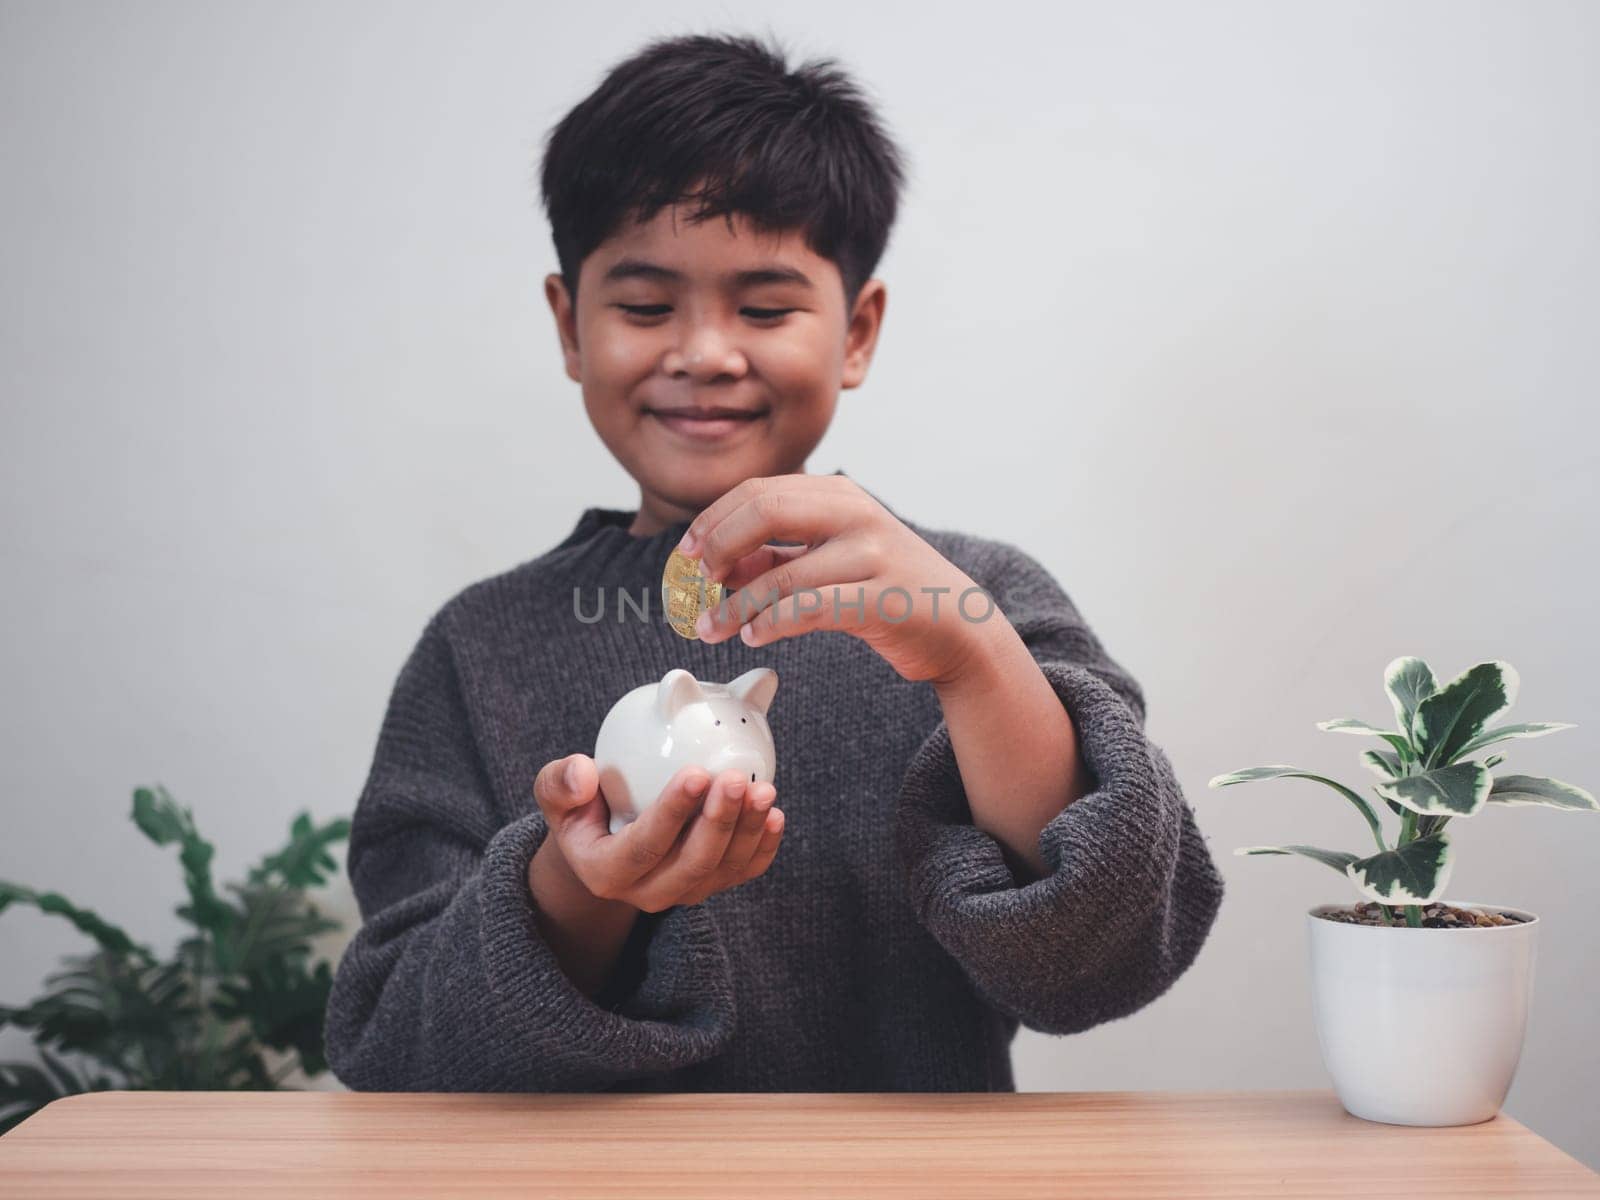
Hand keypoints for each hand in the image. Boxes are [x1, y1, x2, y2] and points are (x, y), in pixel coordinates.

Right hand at [532, 754, 783, 911]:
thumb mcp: (556, 795)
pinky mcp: (710, 886)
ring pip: (722, 869)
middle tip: (735, 779)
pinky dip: (763, 847)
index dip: (672, 813)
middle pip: (691, 863)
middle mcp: (646, 892)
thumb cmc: (582, 809)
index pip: (643, 846)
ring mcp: (683, 892)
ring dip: (747, 830)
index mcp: (605, 872)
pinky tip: (774, 815)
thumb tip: (583, 773)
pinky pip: (743, 873)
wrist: (604, 842)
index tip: (696, 773)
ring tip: (764, 791)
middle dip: (718, 821)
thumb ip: (559, 782)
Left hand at [676, 473, 998, 684]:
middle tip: (696, 582)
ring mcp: (873, 554)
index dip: (714, 520)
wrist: (960, 627)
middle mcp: (856, 514)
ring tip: (713, 628)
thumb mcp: (832, 559)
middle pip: (766, 511)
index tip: (687, 553)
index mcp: (840, 495)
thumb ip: (779, 554)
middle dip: (719, 547)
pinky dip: (771, 623)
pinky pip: (809, 609)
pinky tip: (753, 636)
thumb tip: (718, 563)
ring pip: (782, 573)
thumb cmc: (888, 592)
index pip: (760, 491)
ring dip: (735, 605)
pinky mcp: (882, 599)